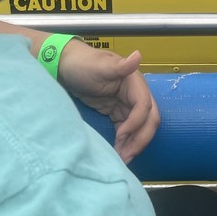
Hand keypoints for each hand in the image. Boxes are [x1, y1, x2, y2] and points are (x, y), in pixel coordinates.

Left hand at [59, 42, 159, 163]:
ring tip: (122, 159)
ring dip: (135, 144)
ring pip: (140, 128)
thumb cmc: (83, 64)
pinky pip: (128, 130)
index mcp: (134, 82)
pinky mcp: (118, 113)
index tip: (120, 135)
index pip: (144, 105)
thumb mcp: (100, 66)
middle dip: (141, 138)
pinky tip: (118, 153)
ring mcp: (127, 105)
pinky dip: (126, 142)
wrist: (67, 67)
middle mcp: (135, 94)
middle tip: (128, 155)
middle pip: (149, 119)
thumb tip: (138, 56)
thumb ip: (120, 66)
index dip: (136, 122)